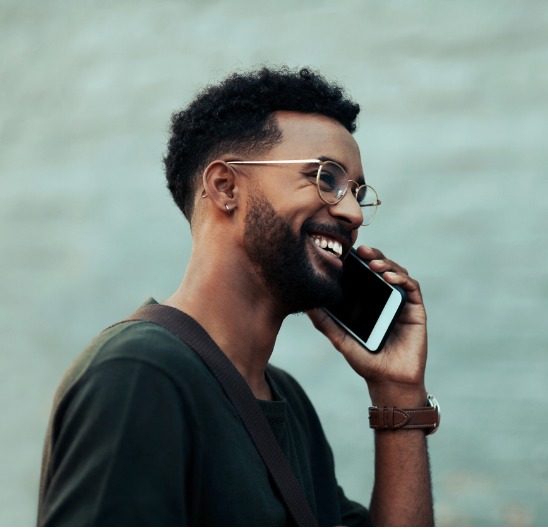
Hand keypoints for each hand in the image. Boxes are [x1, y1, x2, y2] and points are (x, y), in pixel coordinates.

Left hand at [307, 245, 427, 405]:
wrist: (388, 381)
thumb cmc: (365, 360)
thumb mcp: (340, 338)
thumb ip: (324, 322)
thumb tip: (305, 304)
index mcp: (368, 300)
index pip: (363, 273)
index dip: (356, 260)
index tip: (344, 252)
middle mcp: (385, 297)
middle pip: (381, 267)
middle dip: (372, 255)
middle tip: (360, 250)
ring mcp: (401, 302)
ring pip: (397, 272)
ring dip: (386, 264)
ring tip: (373, 263)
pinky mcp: (415, 309)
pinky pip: (411, 288)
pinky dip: (401, 279)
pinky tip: (389, 277)